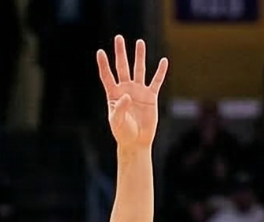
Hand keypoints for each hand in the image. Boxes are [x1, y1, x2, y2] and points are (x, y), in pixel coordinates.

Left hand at [97, 36, 167, 153]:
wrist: (136, 142)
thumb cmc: (123, 132)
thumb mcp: (117, 121)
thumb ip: (120, 108)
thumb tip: (127, 95)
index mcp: (113, 95)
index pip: (107, 76)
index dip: (103, 65)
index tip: (100, 52)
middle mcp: (125, 89)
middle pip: (122, 67)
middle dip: (120, 53)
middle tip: (119, 37)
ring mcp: (138, 91)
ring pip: (139, 70)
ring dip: (139, 56)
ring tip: (140, 42)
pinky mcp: (150, 97)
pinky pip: (156, 82)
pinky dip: (160, 72)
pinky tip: (163, 61)